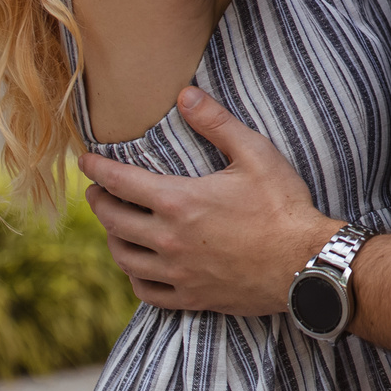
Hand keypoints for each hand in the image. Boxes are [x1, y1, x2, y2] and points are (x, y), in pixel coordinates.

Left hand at [76, 86, 339, 316]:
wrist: (305, 264)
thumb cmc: (283, 205)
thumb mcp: (255, 153)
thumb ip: (216, 122)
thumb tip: (184, 94)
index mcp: (178, 201)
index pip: (120, 183)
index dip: (97, 170)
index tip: (85, 161)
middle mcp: (168, 239)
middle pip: (114, 221)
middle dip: (99, 203)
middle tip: (95, 192)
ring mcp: (178, 272)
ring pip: (124, 257)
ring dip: (113, 238)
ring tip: (114, 226)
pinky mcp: (192, 297)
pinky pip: (146, 291)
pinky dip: (134, 277)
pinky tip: (138, 267)